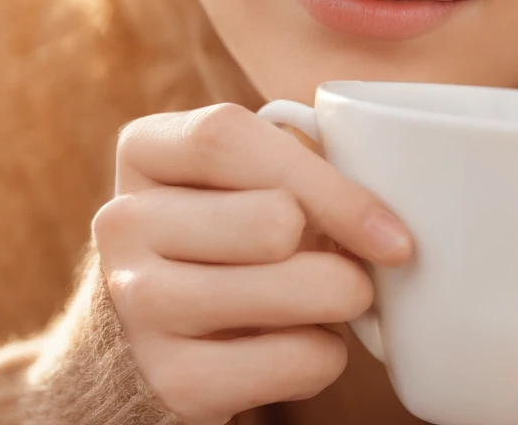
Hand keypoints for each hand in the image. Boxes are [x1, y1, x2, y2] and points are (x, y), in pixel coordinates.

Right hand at [91, 103, 413, 424]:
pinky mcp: (166, 379)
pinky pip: (291, 360)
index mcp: (148, 150)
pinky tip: (302, 342)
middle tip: (354, 266)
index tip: (393, 232)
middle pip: (270, 220)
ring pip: (283, 291)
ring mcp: (136, 302)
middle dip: (340, 251)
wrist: (161, 337)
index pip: (229, 139)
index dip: (325, 183)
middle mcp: (124, 221)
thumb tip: (385, 219)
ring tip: (331, 299)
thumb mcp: (254, 179)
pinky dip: (323, 355)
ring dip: (339, 300)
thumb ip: (304, 164)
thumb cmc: (236, 233)